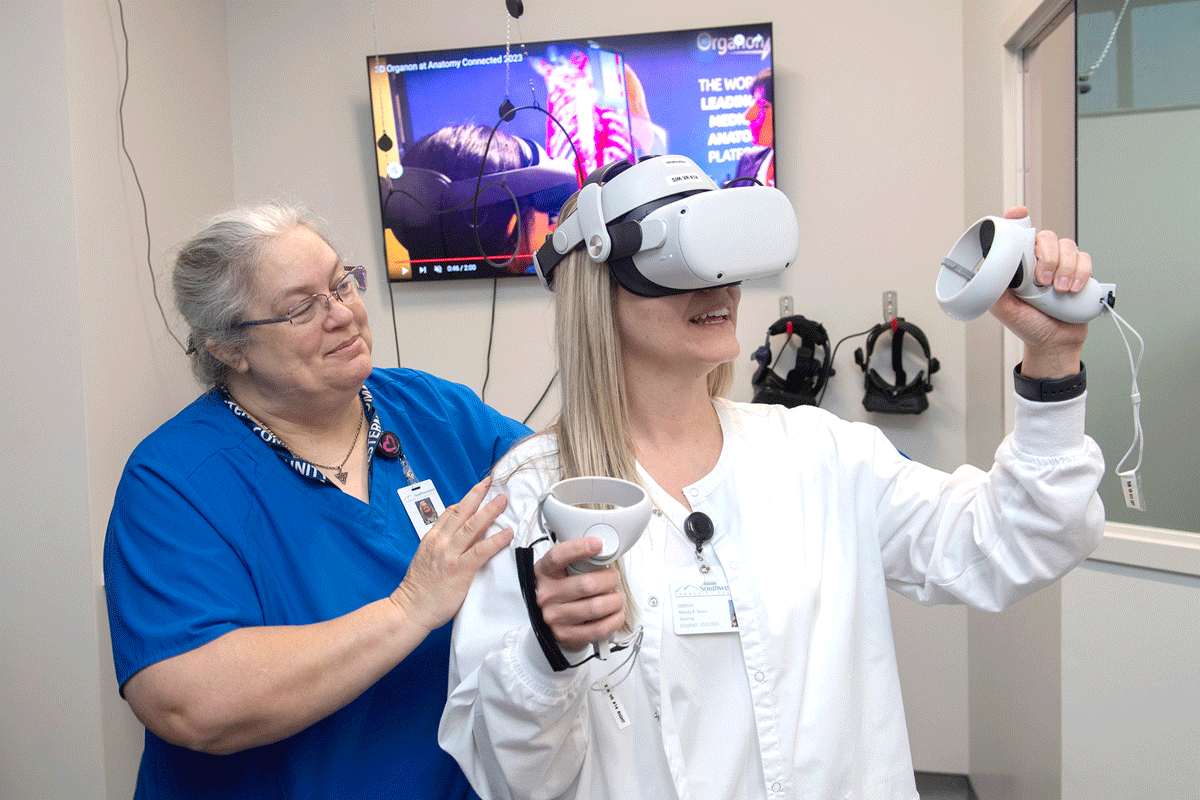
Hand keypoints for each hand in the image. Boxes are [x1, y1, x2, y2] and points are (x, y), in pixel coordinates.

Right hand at [390, 477, 512, 632]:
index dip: (464, 501)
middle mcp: (440, 543)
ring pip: (472, 527)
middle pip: (460, 513)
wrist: (409, 610)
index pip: (448, 513)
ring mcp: (449, 555)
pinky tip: (507, 533)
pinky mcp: (459, 570)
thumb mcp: (426, 560)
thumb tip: (459, 539)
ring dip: (489, 511)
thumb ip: (441, 547)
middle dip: (476, 495)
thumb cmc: (419, 590)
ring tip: (502, 500)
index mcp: (431, 539)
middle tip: (490, 483)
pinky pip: (481, 551)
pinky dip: (495, 540)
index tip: (477, 491)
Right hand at [534, 537, 625, 651]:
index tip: (597, 544)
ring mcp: (554, 617)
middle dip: (610, 580)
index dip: (578, 548)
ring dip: (616, 601)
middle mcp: (546, 595)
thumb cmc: (562, 591)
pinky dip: (615, 620)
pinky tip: (616, 613)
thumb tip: (604, 551)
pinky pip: (599, 628)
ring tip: (617, 598)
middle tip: (614, 579)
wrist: (550, 621)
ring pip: (596, 607)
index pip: (558, 556)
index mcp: (544, 572)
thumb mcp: (561, 571)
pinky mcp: (566, 634)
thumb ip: (577, 560)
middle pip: (587, 584)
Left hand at [989, 207, 1089, 377]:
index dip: (1016, 220)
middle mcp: (1039, 261)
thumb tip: (986, 274)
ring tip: (1059, 291)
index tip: (1019, 215)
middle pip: (1046, 238)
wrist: (1054, 343)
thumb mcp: (1005, 310)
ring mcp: (1060, 265)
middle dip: (1048, 257)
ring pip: (1068, 246)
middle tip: (1043, 281)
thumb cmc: (1029, 325)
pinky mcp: (1079, 272)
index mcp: (1018, 266)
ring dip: (1065, 268)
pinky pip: (1084, 259)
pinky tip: (1073, 290)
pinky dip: (1081, 272)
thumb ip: (995, 291)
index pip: (1016, 235)